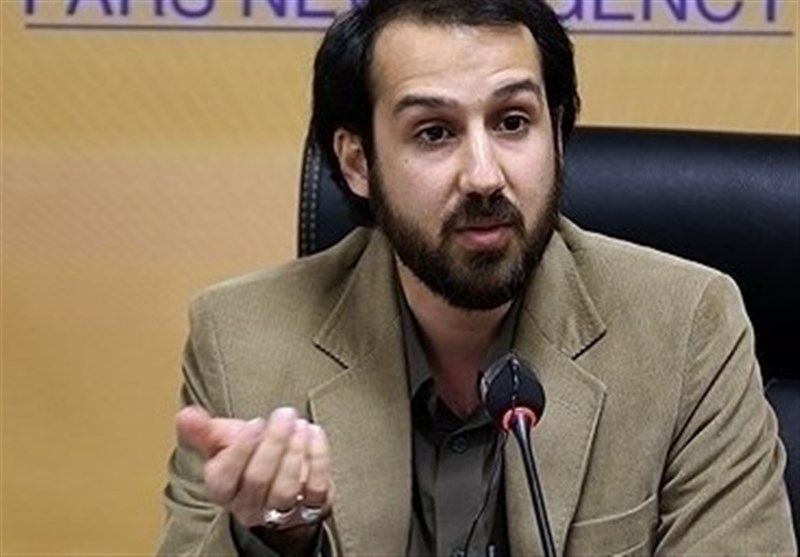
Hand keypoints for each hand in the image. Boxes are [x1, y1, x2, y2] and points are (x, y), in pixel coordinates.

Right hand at [176, 406, 334, 537]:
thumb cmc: (247, 459)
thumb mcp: (221, 442)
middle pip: (258, 479)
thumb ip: (201, 430)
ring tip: (300, 423)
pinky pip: (316, 488)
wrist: (277, 484)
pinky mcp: (311, 507)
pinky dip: (318, 458)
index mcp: (222, 489)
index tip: (255, 423)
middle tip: (284, 414)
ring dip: (296, 450)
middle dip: (273, 443)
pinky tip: (314, 434)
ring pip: (286, 487)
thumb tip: (184, 415)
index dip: (241, 449)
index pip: (225, 477)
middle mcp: (248, 505)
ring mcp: (280, 510)